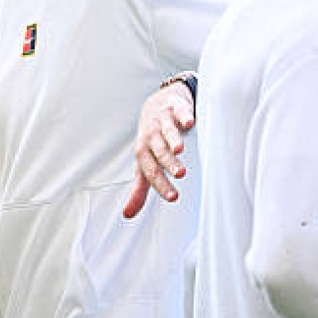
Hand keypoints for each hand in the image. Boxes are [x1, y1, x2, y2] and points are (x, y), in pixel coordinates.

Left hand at [122, 82, 194, 218]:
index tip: (174, 197)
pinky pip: (180, 110)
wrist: (157, 102)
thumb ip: (139, 188)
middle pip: (159, 150)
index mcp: (144, 151)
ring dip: (173, 139)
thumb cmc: (152, 137)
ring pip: (167, 130)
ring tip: (180, 149)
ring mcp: (163, 119)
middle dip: (168, 162)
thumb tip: (127, 214)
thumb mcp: (144, 162)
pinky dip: (184, 115)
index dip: (161, 184)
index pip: (151, 171)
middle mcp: (152, 135)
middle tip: (180, 174)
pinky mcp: (176, 105)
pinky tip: (189, 122)